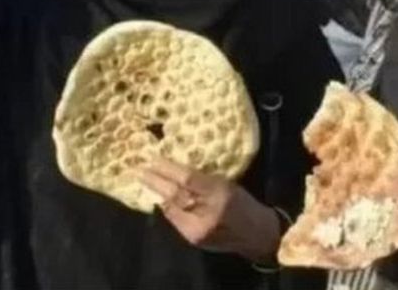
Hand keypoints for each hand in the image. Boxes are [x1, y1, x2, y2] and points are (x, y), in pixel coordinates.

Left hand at [140, 156, 280, 261]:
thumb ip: (200, 179)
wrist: (258, 235)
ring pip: (170, 208)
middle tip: (139, 169)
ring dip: (156, 193)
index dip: (167, 168)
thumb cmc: (242, 203)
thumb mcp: (225, 183)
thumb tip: (172, 169)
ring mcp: (199, 229)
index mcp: (220, 193)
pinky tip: (158, 198)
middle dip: (154, 181)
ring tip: (144, 180)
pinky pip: (174, 220)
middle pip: (175, 195)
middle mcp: (208, 212)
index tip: (153, 158)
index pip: (187, 180)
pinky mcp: (194, 239)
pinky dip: (166, 207)